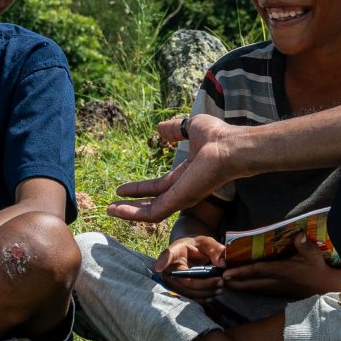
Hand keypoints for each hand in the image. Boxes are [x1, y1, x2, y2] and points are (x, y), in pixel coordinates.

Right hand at [110, 114, 243, 224]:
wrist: (230, 147)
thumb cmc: (218, 136)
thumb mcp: (190, 127)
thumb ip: (174, 129)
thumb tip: (158, 128)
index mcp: (186, 175)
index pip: (160, 186)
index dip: (141, 188)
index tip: (122, 189)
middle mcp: (184, 190)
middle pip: (153, 202)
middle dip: (133, 205)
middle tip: (113, 206)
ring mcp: (182, 198)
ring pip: (151, 212)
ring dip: (129, 212)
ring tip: (110, 210)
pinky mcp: (179, 201)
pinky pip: (152, 213)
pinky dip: (133, 213)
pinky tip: (117, 210)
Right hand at [153, 232, 230, 302]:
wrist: (190, 253)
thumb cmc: (197, 246)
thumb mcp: (206, 242)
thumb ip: (215, 249)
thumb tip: (222, 264)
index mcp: (174, 251)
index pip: (167, 256)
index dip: (163, 262)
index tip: (158, 268)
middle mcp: (169, 268)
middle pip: (185, 281)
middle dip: (204, 284)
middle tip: (221, 281)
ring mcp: (172, 281)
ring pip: (188, 292)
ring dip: (206, 292)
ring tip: (221, 287)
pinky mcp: (178, 289)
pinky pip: (190, 296)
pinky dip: (203, 296)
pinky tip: (215, 292)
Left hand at [219, 234, 340, 298]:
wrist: (326, 285)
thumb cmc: (319, 268)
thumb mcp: (314, 254)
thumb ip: (305, 245)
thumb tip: (299, 234)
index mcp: (282, 270)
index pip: (258, 270)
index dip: (242, 272)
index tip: (228, 272)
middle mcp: (277, 281)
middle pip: (251, 282)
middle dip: (234, 282)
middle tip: (218, 279)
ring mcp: (277, 288)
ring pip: (254, 288)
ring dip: (239, 286)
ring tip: (224, 284)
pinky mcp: (279, 292)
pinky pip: (260, 291)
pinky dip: (249, 289)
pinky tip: (241, 288)